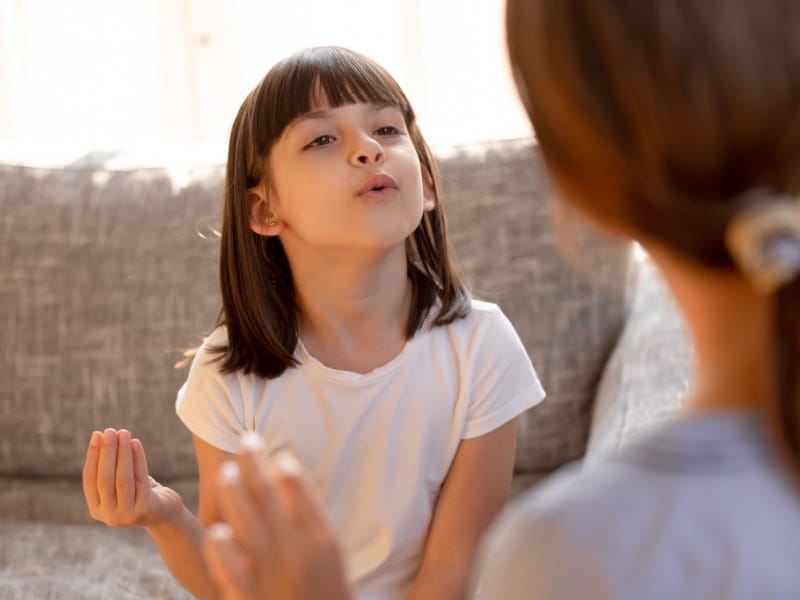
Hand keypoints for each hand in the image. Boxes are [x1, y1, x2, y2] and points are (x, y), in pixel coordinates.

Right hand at [82, 428, 183, 527]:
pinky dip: (138, 458)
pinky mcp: (145, 508)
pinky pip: (140, 478)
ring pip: (122, 478)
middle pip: (104, 478)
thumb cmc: (140, 492)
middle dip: (107, 452)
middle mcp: (109, 515)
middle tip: (109, 431)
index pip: (89, 479)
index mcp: (97, 508)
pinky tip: (136, 443)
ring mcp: (127, 514)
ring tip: (123, 433)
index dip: (92, 455)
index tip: (96, 434)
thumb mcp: (120, 482)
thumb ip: (109, 467)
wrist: (165, 513)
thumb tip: (101, 435)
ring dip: (122, 453)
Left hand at [202, 435, 351, 599]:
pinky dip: (226, 553)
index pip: (296, 491)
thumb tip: (284, 469)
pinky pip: (236, 574)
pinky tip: (217, 533)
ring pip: (251, 527)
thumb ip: (306, 513)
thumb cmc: (325, 591)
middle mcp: (298, 553)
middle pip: (269, 501)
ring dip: (237, 496)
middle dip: (252, 468)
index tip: (265, 446)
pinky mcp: (252, 599)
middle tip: (242, 443)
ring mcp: (274, 577)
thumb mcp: (327, 551)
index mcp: (320, 539)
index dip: (278, 465)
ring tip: (224, 473)